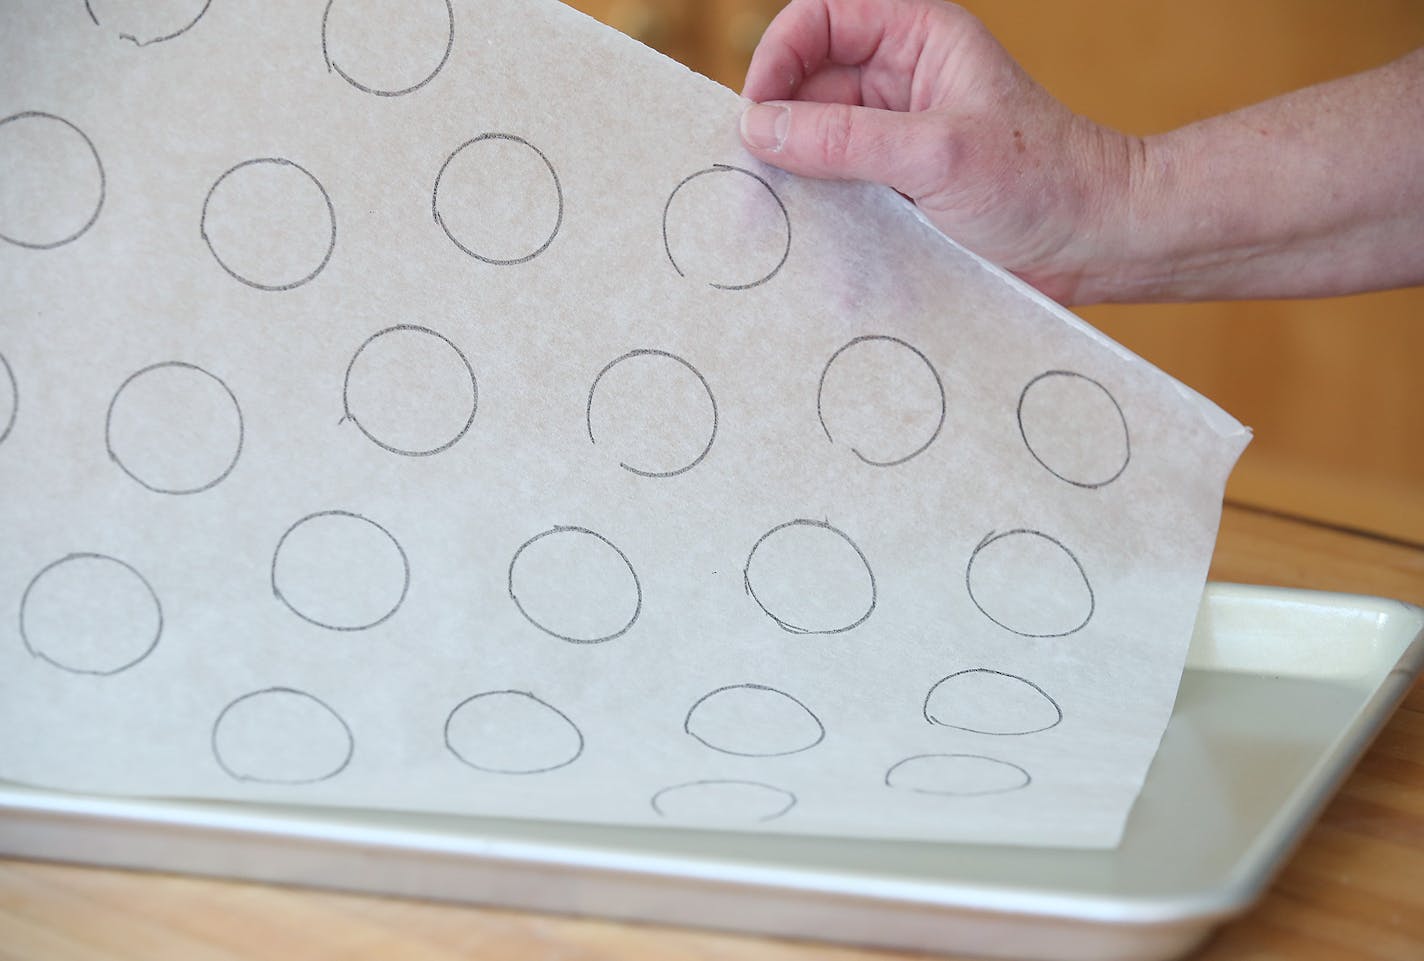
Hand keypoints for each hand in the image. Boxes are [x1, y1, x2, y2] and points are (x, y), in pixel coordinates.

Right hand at [739, 0, 1135, 303]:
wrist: (1096, 242)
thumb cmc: (1042, 181)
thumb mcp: (938, 155)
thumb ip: (846, 140)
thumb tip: (759, 129)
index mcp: (917, 37)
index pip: (818, 19)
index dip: (778, 57)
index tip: (759, 114)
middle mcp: (899, 80)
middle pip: (805, 83)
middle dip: (777, 123)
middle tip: (756, 174)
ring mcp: (894, 137)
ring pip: (814, 139)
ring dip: (794, 172)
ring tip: (780, 208)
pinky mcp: (895, 187)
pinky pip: (835, 186)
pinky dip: (816, 206)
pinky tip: (809, 232)